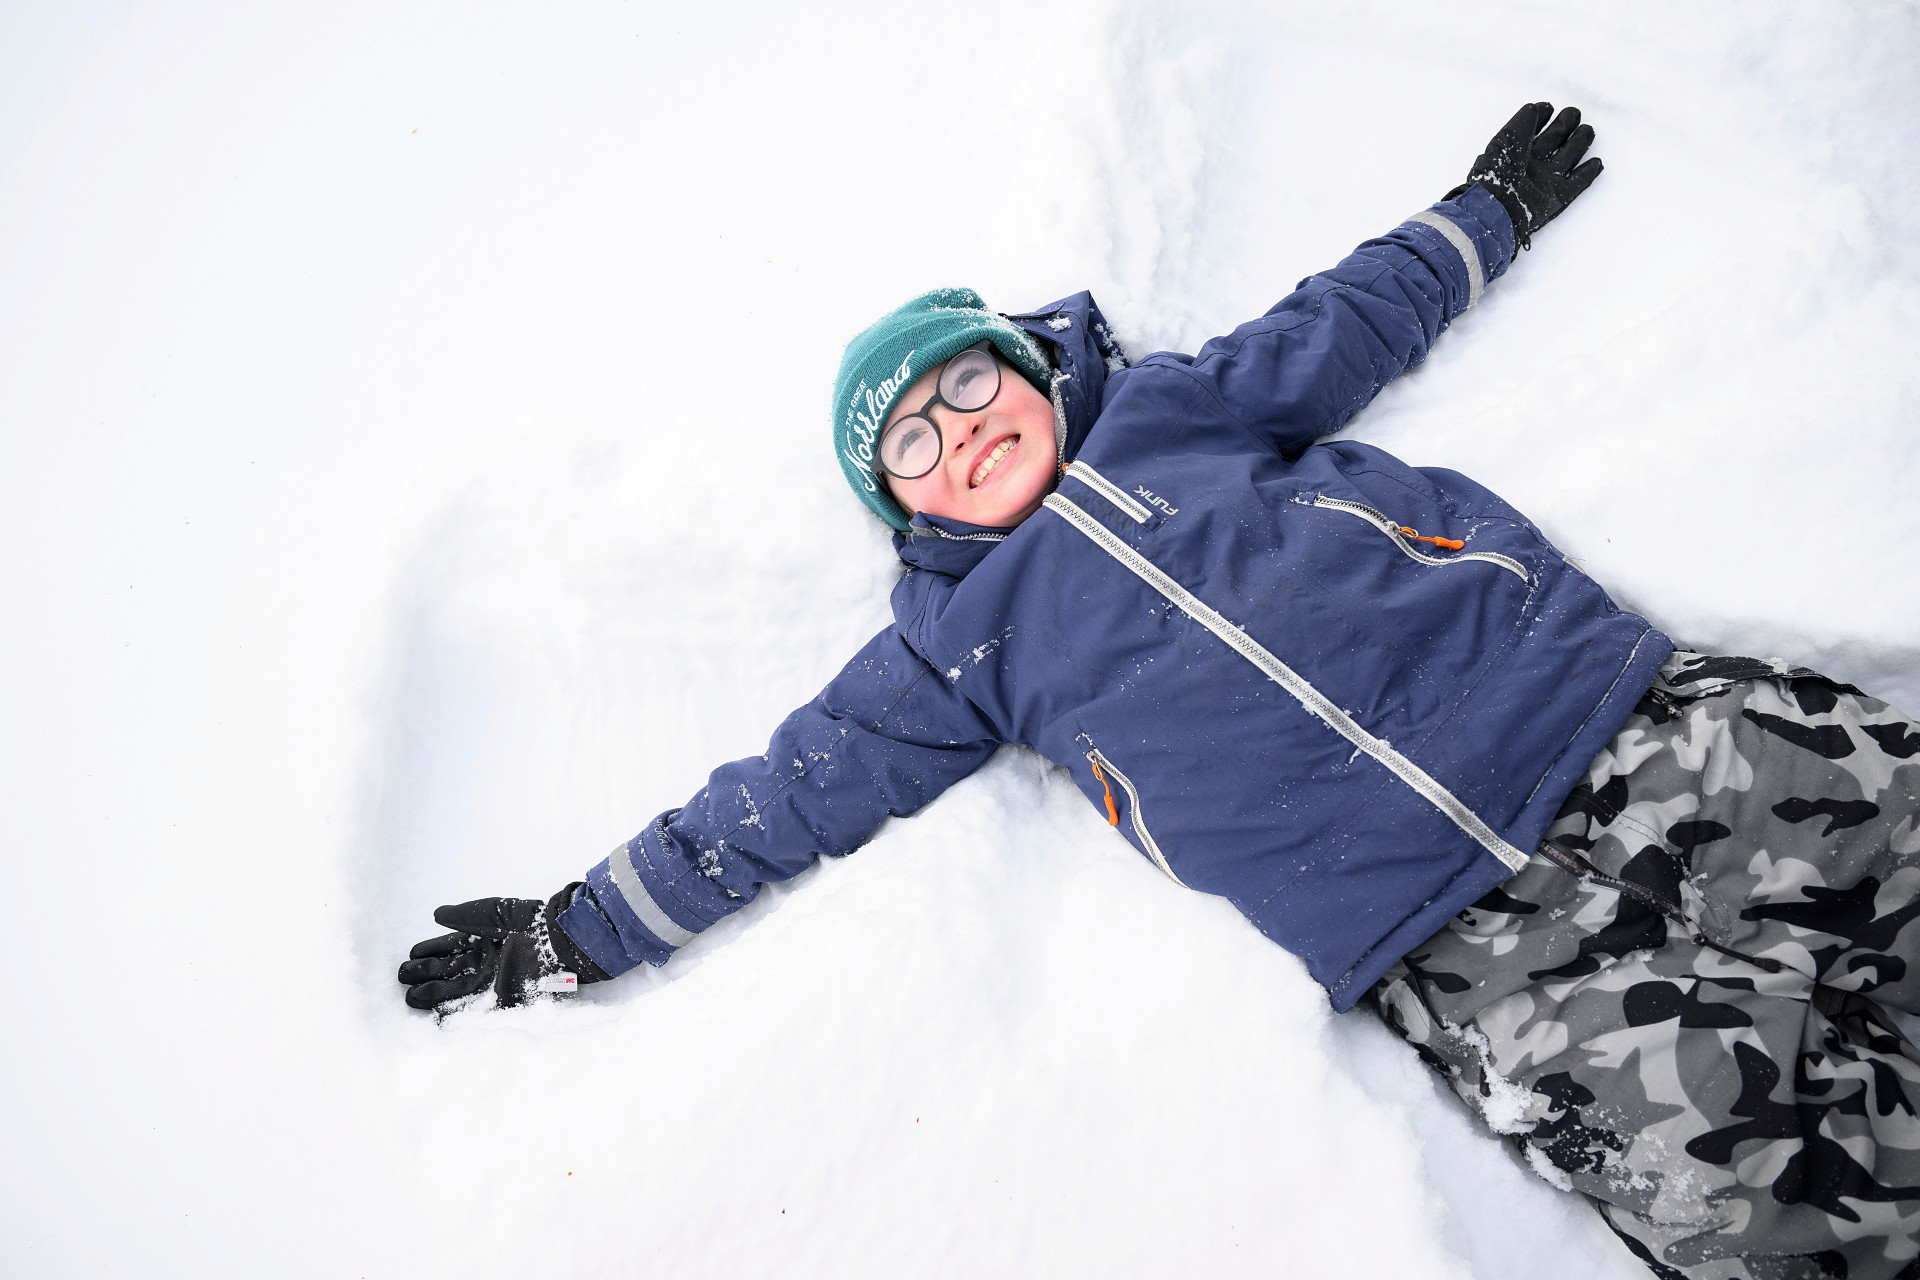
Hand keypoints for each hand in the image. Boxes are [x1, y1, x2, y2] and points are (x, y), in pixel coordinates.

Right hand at [397, 884, 606, 1011]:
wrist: (562, 942)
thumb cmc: (533, 922)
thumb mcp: (496, 912)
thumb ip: (466, 915)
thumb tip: (436, 914)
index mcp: (485, 941)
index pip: (451, 946)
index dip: (431, 950)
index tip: (412, 953)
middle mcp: (486, 963)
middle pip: (448, 970)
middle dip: (425, 974)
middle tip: (401, 976)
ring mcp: (493, 983)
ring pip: (455, 991)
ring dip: (432, 994)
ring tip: (409, 997)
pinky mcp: (502, 1001)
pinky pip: (474, 1011)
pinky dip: (455, 1016)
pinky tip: (436, 1017)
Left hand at [1453, 102, 1601, 248]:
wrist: (1499, 208)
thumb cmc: (1498, 174)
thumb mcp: (1507, 139)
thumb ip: (1524, 122)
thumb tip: (1536, 108)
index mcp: (1516, 153)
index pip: (1531, 132)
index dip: (1540, 118)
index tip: (1548, 107)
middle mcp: (1531, 166)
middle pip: (1553, 143)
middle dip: (1564, 127)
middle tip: (1574, 113)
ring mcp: (1545, 182)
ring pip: (1566, 159)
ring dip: (1578, 144)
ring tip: (1587, 130)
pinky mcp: (1557, 197)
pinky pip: (1577, 184)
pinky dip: (1587, 173)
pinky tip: (1596, 162)